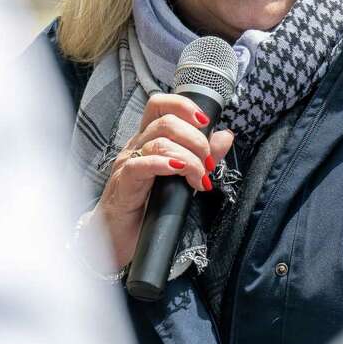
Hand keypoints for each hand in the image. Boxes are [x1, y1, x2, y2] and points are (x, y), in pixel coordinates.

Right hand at [96, 93, 233, 267]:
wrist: (117, 237)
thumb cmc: (146, 205)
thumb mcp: (180, 177)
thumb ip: (202, 155)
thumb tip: (225, 136)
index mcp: (149, 140)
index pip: (160, 105)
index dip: (184, 105)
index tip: (205, 122)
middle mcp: (137, 146)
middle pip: (166, 122)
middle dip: (196, 140)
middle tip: (208, 164)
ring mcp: (127, 163)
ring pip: (158, 142)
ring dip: (188, 158)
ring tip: (199, 178)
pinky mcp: (123, 184)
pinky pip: (140, 165)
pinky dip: (163, 164)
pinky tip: (178, 171)